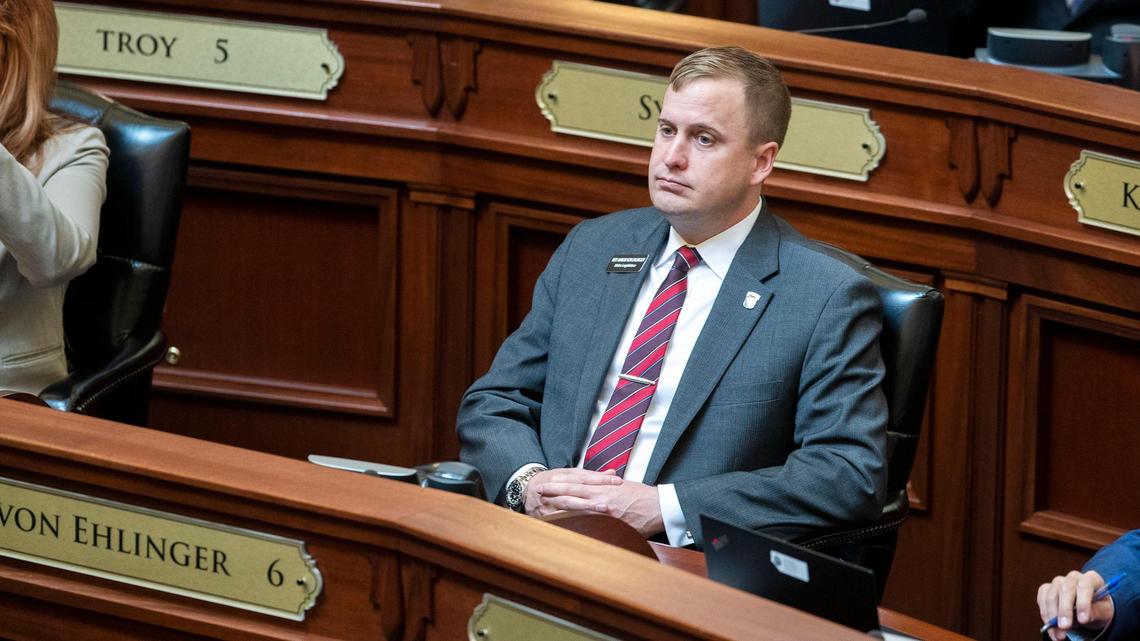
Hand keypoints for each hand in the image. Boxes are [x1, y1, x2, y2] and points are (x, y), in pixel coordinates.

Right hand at [524, 468, 619, 515]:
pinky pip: (560, 519)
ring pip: (569, 505)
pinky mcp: (545, 515)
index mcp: (562, 475)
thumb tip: (613, 471)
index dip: (601, 478)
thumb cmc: (553, 481)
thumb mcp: (569, 474)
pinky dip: (573, 521)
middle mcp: (556, 487)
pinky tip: (586, 525)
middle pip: (578, 490)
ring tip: (603, 510)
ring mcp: (550, 501)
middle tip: (612, 500)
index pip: (585, 476)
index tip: (617, 480)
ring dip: (587, 508)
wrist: (525, 488)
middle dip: (596, 494)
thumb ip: (591, 475)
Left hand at [528, 468, 665, 536]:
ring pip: (576, 510)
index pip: (576, 484)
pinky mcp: (609, 524)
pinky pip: (588, 525)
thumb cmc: (642, 495)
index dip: (559, 483)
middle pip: (571, 495)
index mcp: (603, 487)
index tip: (546, 482)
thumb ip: (606, 484)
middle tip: (537, 492)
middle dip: (553, 494)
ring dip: (558, 509)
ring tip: (543, 508)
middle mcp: (600, 498)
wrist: (658, 507)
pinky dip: (575, 526)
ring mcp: (604, 512)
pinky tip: (563, 528)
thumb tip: (595, 483)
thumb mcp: (622, 485)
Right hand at [1037, 570, 1114, 640]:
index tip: (1083, 620)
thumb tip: (1083, 617)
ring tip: (1059, 633)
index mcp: (1090, 579)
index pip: (1085, 586)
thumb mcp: (1104, 612)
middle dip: (1064, 610)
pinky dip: (1045, 615)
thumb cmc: (1098, 608)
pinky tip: (1051, 627)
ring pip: (1051, 596)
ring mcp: (1057, 582)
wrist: (1088, 608)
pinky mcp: (1046, 589)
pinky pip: (1042, 600)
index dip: (1083, 602)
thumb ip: (1096, 612)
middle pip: (1065, 589)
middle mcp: (1072, 577)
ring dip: (1053, 616)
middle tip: (1065, 626)